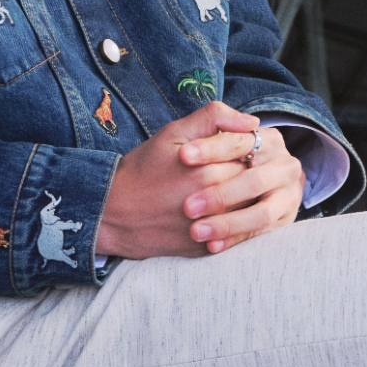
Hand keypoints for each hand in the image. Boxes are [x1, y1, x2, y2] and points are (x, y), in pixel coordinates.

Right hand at [96, 101, 303, 259]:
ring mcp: (211, 228)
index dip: (245, 150)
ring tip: (228, 190)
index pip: (251, 155)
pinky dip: (237, 225)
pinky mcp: (207, 249)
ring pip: (249, 211)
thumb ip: (214, 118)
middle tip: (231, 170)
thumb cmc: (142, 170)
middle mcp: (214, 201)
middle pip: (254, 184)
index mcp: (208, 169)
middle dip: (248, 175)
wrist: (112, 215)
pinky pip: (237, 236)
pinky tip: (224, 213)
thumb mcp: (172, 134)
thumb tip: (252, 122)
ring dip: (246, 201)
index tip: (234, 149)